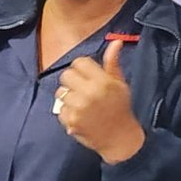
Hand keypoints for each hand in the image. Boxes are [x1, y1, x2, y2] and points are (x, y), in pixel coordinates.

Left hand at [54, 40, 144, 163]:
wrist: (119, 138)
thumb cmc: (120, 108)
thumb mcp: (120, 84)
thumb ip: (112, 62)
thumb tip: (116, 41)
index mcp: (102, 81)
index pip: (79, 62)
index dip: (82, 69)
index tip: (88, 77)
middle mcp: (89, 92)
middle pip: (66, 74)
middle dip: (72, 81)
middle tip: (82, 90)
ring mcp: (78, 107)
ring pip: (60, 92)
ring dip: (68, 97)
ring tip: (81, 104)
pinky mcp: (71, 120)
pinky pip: (59, 109)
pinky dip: (67, 112)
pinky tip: (79, 116)